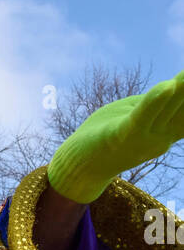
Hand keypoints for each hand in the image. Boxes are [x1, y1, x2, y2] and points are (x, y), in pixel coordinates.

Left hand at [48, 70, 183, 202]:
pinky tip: (166, 86)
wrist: (76, 166)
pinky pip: (141, 119)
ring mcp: (144, 139)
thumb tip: (176, 84)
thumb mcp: (135, 114)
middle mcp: (162, 137)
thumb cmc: (105, 134)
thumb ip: (155, 102)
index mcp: (167, 130)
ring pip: (170, 109)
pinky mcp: (121, 137)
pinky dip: (155, 103)